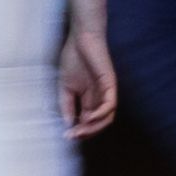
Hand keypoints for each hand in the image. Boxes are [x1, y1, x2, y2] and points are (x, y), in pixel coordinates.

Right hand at [57, 4, 118, 135]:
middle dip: (86, 133)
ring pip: (107, 118)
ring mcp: (106, 92)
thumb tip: (67, 125)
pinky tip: (88, 118)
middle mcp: (99, 99)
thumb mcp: (65, 88)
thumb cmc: (73, 59)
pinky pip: (110, 105)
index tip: (66, 136)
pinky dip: (101, 114)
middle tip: (73, 136)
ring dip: (94, 128)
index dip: (79, 132)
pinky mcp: (110, 84)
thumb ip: (66, 106)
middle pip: (98, 124)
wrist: (80, 39)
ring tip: (80, 130)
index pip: (87, 123)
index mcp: (88, 100)